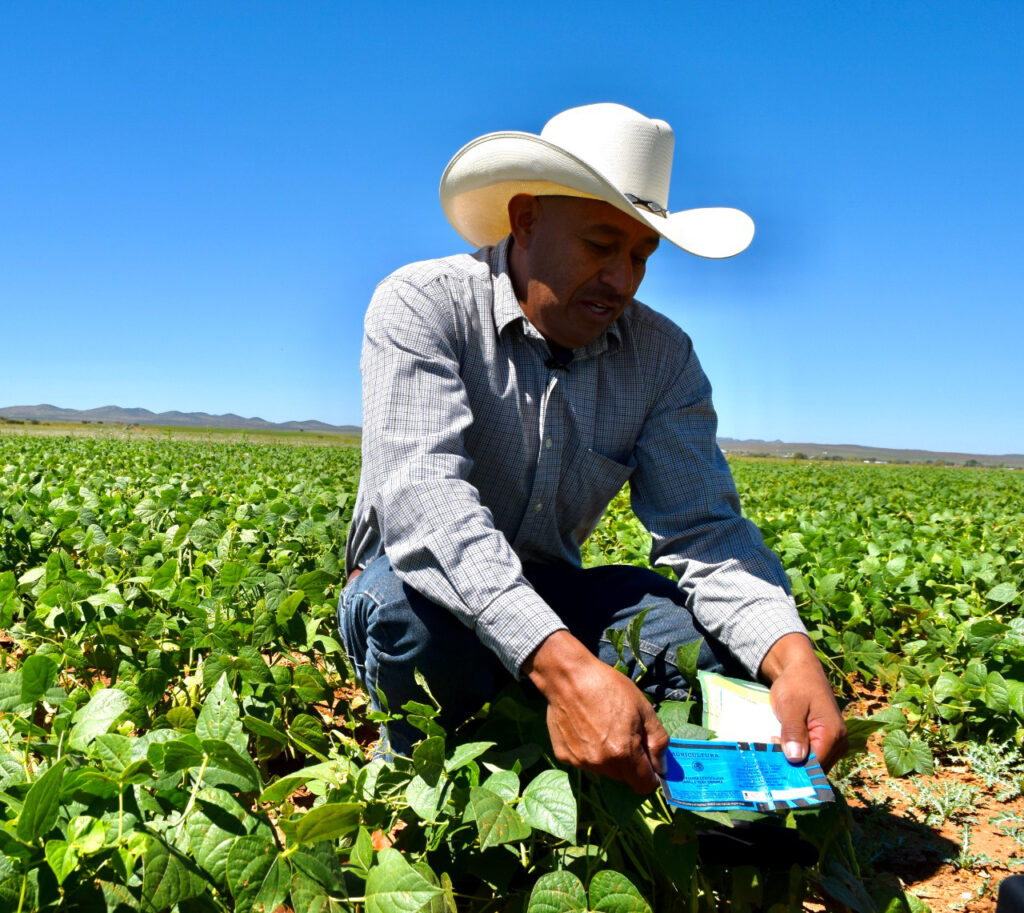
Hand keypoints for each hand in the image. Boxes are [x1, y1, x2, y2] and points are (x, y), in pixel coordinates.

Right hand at [522, 631, 668, 792]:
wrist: (568, 676)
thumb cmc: (609, 687)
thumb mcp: (643, 708)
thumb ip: (658, 742)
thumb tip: (662, 768)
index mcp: (623, 753)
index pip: (644, 785)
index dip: (650, 775)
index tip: (648, 759)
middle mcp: (601, 764)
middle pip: (624, 778)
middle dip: (629, 763)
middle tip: (624, 735)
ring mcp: (580, 762)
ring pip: (604, 770)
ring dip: (608, 758)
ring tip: (602, 728)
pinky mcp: (564, 757)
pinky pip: (585, 762)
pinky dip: (589, 751)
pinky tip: (585, 729)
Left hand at [760, 633, 846, 771]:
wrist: (800, 669)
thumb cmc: (796, 684)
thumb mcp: (791, 706)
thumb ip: (793, 731)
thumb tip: (795, 758)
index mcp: (833, 734)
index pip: (815, 765)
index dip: (794, 767)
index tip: (773, 761)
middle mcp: (839, 742)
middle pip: (816, 767)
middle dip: (794, 765)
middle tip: (770, 754)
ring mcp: (834, 742)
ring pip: (814, 763)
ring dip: (794, 760)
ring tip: (774, 747)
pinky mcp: (826, 739)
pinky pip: (813, 754)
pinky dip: (798, 754)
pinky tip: (782, 746)